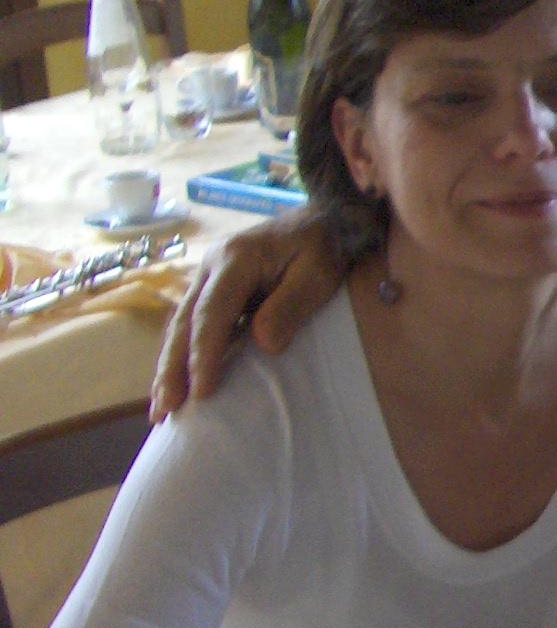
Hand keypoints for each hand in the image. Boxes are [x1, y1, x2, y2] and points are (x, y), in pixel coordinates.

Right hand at [150, 209, 342, 418]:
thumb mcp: (318, 274)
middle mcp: (211, 266)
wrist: (323, 217)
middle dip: (172, 368)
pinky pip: (192, 323)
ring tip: (162, 407)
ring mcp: (208, 275)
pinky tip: (178, 381)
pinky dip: (183, 353)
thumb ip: (289, 306)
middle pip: (183, 322)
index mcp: (235, 259)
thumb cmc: (323, 246)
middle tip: (165, 409)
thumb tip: (263, 344)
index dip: (204, 354)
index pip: (212, 314)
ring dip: (170, 365)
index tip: (201, 391)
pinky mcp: (213, 287)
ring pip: (180, 324)